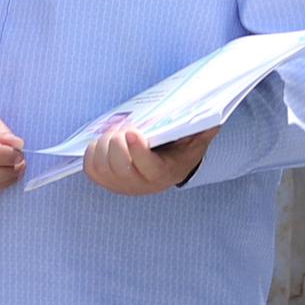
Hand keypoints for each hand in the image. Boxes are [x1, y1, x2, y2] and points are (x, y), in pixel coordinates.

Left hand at [81, 120, 215, 197]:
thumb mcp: (195, 141)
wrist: (163, 169)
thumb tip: (214, 120)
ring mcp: (120, 185)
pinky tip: (103, 142)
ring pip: (102, 166)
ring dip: (102, 145)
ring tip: (113, 133)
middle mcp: (140, 184)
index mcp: (163, 174)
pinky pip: (90, 168)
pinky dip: (92, 151)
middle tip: (121, 128)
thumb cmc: (178, 151)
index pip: (148, 167)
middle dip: (116, 142)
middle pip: (119, 165)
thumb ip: (203, 131)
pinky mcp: (105, 181)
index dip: (138, 150)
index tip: (133, 132)